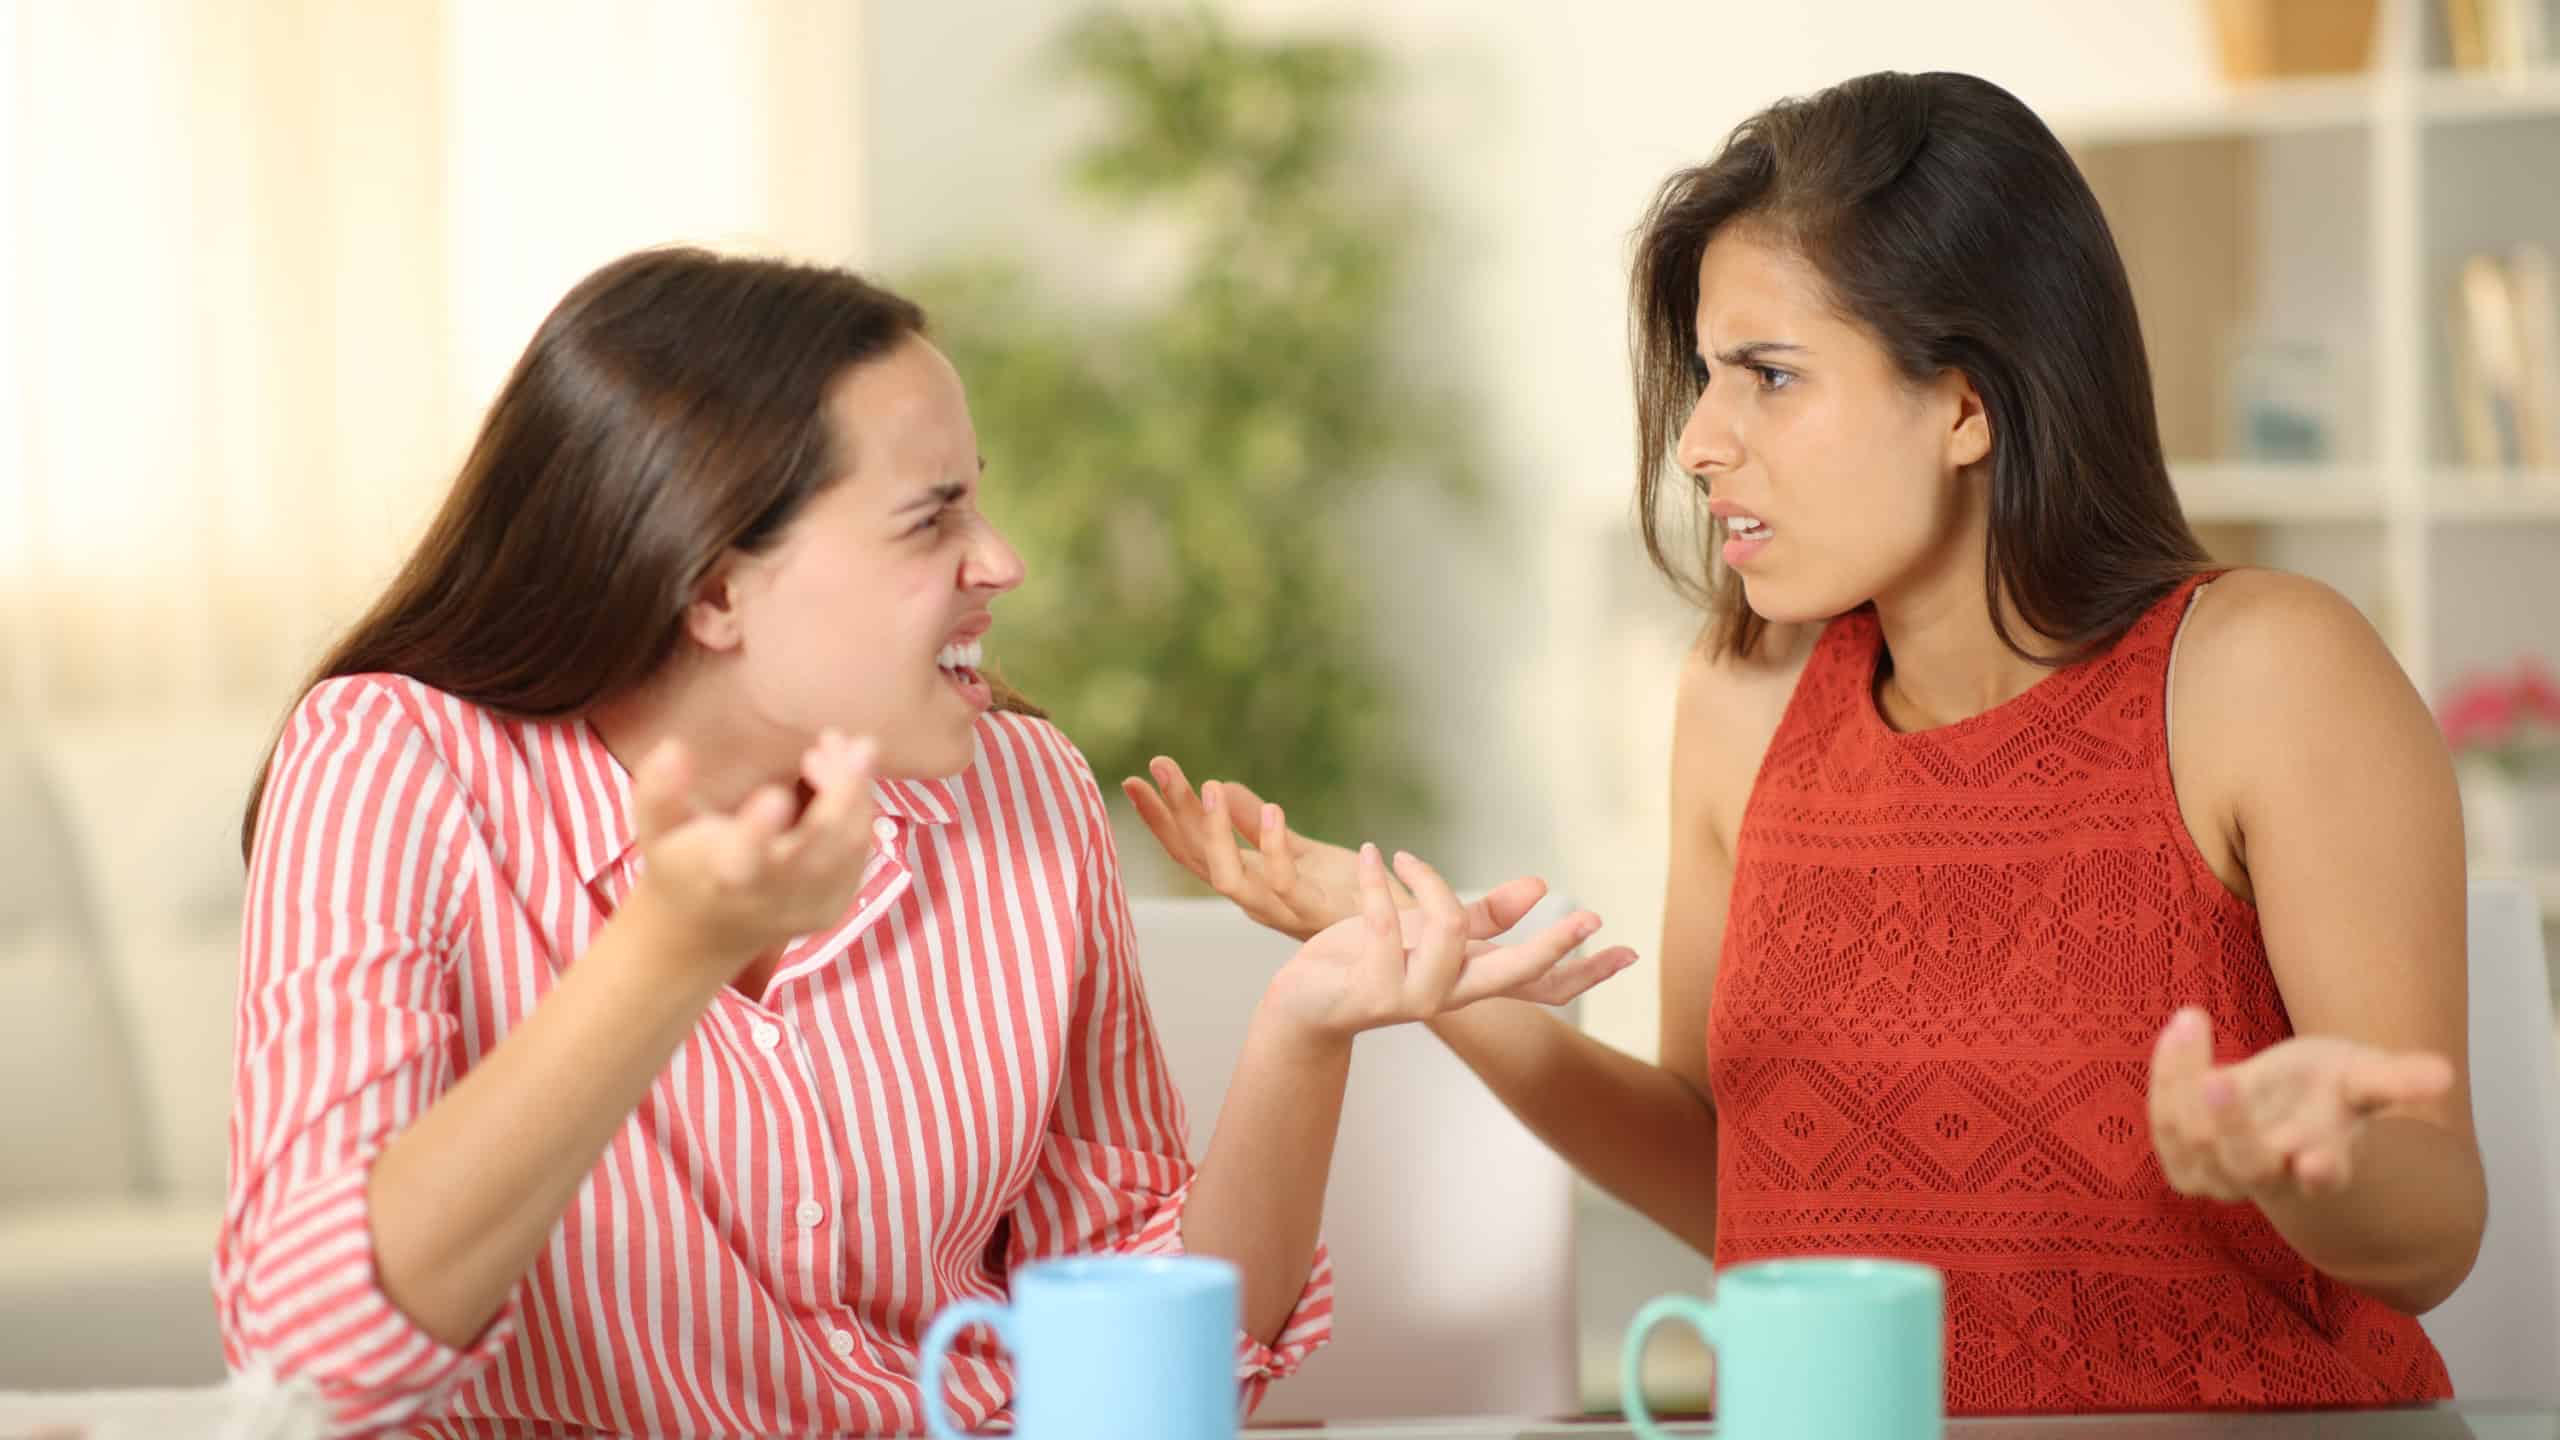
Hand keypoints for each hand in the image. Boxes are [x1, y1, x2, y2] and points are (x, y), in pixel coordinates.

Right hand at [627, 730, 878, 972]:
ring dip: (854, 788)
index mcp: (725, 877)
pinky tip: (845, 771)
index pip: (743, 860)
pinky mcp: (833, 905)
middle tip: (831, 738)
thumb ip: (659, 790)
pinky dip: (860, 807)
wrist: (705, 933)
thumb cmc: (681, 865)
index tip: (776, 794)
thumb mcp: (657, 830)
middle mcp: (773, 897)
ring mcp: (809, 905)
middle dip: (838, 789)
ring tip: (838, 743)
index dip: (759, 831)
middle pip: (820, 846)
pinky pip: (858, 852)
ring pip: (849, 843)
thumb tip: (674, 748)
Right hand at [1123, 756, 1407, 940]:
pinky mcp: (1316, 914)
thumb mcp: (1300, 849)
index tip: (1136, 779)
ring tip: (1206, 786)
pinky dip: (1274, 848)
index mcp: (1248, 881)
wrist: (1407, 935)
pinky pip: (1285, 884)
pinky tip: (1274, 809)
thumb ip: (1259, 825)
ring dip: (1214, 833)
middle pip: (1197, 859)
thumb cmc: (1354, 893)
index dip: (1163, 817)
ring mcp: (1282, 910)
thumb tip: (1219, 786)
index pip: (1191, 848)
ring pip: (1229, 878)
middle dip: (1171, 816)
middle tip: (1154, 769)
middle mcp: (1255, 900)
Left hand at [1262, 843, 1635, 1041]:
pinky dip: (1376, 882)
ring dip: (1425, 879)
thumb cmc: (1371, 961)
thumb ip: (1484, 916)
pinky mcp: (1370, 991)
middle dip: (1553, 945)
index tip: (1630, 952)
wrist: (1306, 1002)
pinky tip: (1371, 856)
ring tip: (1397, 856)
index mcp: (1471, 982)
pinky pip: (1384, 923)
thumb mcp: (1429, 931)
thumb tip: (1543, 887)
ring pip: (1448, 931)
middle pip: (1517, 975)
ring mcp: (1413, 998)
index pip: (1543, 985)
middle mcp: (1451, 996)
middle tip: (1587, 916)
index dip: (1587, 971)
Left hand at [2147, 1006, 2455, 1202]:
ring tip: (2193, 1019)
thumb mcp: (2360, 1078)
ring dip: (2184, 1079)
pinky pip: (2164, 1125)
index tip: (2317, 1162)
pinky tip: (2182, 1030)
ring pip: (2192, 1140)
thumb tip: (2443, 1074)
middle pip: (2246, 1164)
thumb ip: (2394, 1079)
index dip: (2321, 1173)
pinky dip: (2167, 1076)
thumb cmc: (2327, 1091)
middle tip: (2218, 1080)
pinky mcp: (2184, 1161)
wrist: (2280, 1111)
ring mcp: (2222, 1175)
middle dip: (2231, 1125)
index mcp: (2324, 1163)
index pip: (2323, 1178)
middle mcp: (2272, 1175)